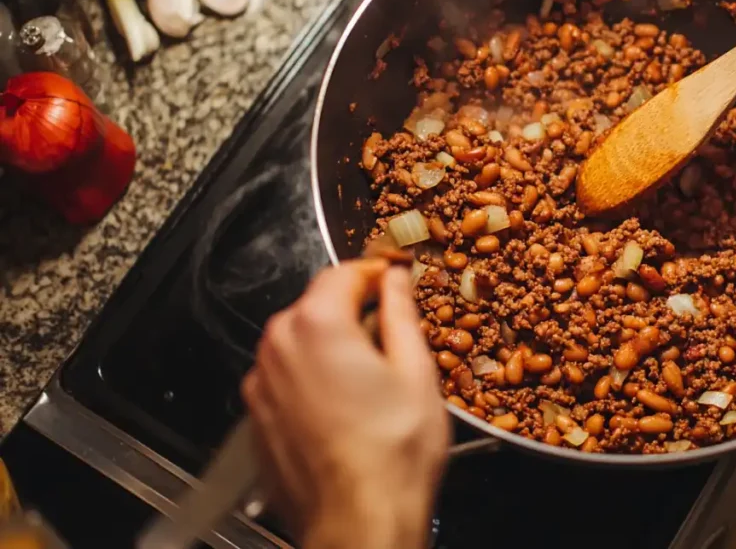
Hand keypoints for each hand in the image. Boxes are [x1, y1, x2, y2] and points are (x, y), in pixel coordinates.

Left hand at [242, 261, 449, 548]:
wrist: (359, 524)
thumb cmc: (392, 456)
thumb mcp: (416, 371)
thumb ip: (401, 313)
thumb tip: (397, 281)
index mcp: (318, 324)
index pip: (345, 272)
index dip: (377, 273)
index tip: (396, 281)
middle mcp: (278, 347)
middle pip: (318, 306)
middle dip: (354, 312)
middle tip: (393, 338)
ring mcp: (262, 384)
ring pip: (301, 343)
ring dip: (332, 347)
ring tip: (373, 382)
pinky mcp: (258, 417)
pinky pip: (288, 379)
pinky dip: (313, 381)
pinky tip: (347, 410)